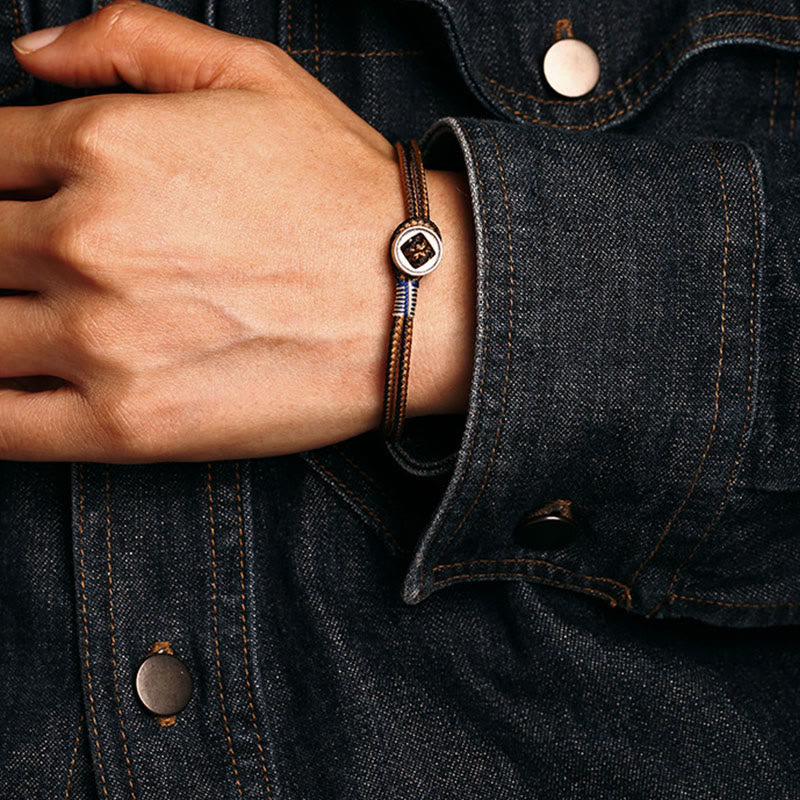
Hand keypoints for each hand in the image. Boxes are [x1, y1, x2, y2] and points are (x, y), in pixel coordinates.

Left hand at [1, 0, 475, 461]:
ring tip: (22, 320)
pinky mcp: (127, 427)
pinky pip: (0, 427)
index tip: (12, 203)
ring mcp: (101, 342)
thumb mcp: (253, 74)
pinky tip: (8, 388)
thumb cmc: (342, 192)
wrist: (419, 299)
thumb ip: (128, 39)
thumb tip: (27, 51)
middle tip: (23, 269)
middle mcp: (87, 242)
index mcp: (103, 146)